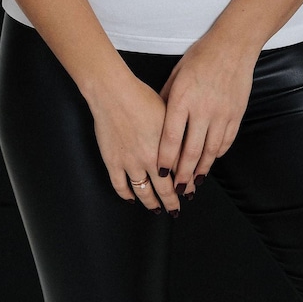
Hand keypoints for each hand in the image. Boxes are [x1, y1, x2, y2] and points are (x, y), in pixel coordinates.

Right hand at [88, 71, 180, 212]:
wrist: (113, 92)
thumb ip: (176, 133)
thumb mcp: (168, 112)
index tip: (189, 191)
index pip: (180, 173)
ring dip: (151, 203)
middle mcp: (149, 159)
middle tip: (176, 210)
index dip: (186, 185)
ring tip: (156, 209)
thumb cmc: (141, 96)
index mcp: (166, 146)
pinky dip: (127, 195)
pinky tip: (132, 198)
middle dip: (172, 202)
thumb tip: (185, 144)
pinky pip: (120, 186)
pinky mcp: (112, 162)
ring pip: (143, 192)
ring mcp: (129, 163)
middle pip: (164, 189)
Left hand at [156, 31, 257, 195]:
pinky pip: (225, 142)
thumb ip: (167, 99)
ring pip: (210, 151)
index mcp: (183, 98)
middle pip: (191, 151)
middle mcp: (203, 109)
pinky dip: (216, 155)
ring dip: (201, 170)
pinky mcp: (236, 115)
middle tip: (177, 191)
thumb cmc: (201, 57)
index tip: (160, 175)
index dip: (165, 160)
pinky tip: (209, 162)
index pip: (172, 138)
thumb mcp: (177, 74)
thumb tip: (158, 122)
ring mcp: (222, 114)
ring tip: (193, 184)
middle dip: (183, 175)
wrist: (233, 45)